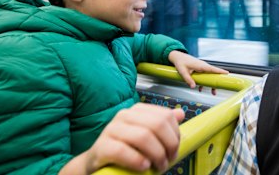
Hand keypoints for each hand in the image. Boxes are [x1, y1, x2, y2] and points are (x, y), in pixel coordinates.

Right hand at [60, 104, 184, 174]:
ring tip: (158, 166)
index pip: (165, 116)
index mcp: (137, 111)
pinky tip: (143, 166)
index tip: (175, 150)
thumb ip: (162, 125)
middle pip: (156, 125)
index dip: (175, 134)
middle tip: (168, 160)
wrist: (97, 163)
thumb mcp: (146, 136)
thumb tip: (180, 113)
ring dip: (156, 155)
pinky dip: (137, 160)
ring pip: (142, 137)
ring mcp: (111, 129)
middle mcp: (124, 116)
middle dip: (168, 145)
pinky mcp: (101, 146)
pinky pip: (122, 151)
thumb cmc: (125, 150)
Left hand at [168, 50, 228, 87]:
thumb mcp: (183, 72)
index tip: (227, 73)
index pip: (212, 69)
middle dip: (216, 82)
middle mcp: (203, 66)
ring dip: (211, 84)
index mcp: (200, 65)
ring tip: (213, 92)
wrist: (178, 57)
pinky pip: (204, 76)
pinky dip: (204, 82)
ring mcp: (202, 68)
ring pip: (209, 76)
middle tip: (218, 90)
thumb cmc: (180, 62)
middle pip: (212, 74)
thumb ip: (188, 79)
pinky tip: (201, 88)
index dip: (219, 71)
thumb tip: (193, 87)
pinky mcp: (199, 69)